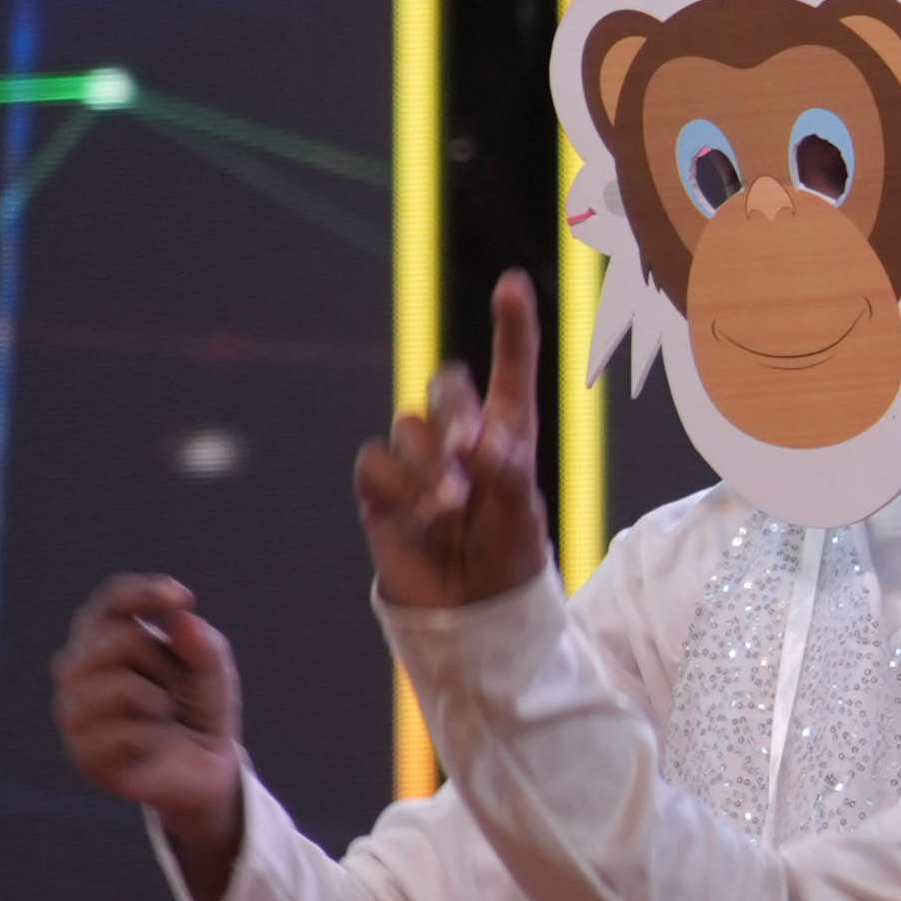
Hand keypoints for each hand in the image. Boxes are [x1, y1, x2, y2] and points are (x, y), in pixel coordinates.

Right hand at [51, 577, 251, 900]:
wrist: (203, 767)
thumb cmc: (198, 706)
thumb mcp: (214, 672)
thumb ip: (205, 645)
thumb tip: (182, 621)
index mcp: (103, 636)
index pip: (111, 601)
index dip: (142, 593)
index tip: (182, 597)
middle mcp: (76, 668)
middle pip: (121, 640)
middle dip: (164, 663)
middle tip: (173, 688)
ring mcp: (73, 711)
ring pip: (123, 687)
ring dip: (161, 702)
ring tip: (161, 715)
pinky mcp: (82, 753)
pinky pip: (126, 733)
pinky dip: (154, 738)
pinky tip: (151, 745)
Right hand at [353, 274, 552, 609]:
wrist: (468, 617)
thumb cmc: (508, 565)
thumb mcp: (523, 519)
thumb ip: (507, 473)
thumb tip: (478, 439)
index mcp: (507, 434)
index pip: (510, 369)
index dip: (512, 327)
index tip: (512, 283)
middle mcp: (459, 438)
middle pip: (447, 386)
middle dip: (457, 411)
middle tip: (472, 451)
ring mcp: (416, 461)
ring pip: (410, 426)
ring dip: (431, 464)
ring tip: (452, 510)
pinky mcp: (380, 487)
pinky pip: (376, 461)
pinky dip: (400, 488)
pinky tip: (421, 519)